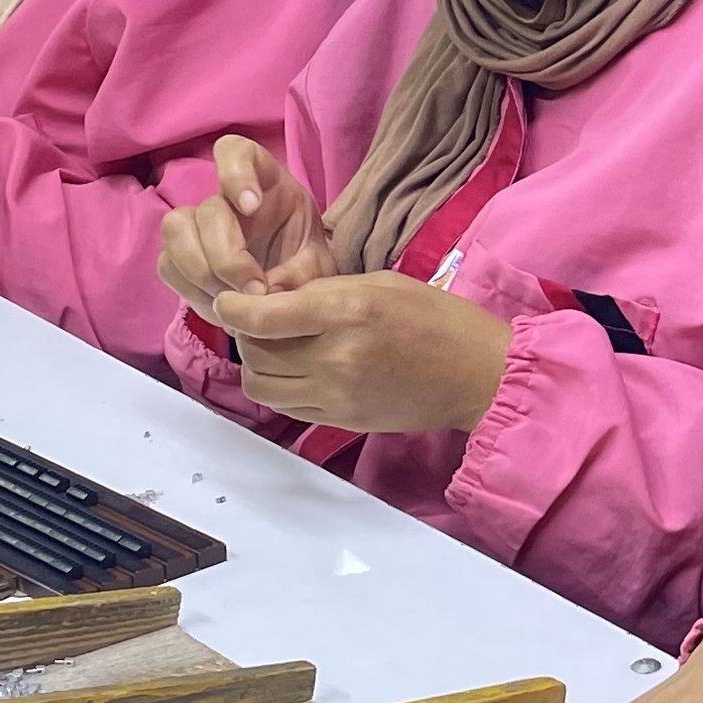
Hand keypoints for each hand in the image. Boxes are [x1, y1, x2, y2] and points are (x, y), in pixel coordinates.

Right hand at [157, 136, 330, 311]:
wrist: (287, 291)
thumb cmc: (305, 264)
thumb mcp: (318, 266)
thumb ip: (303, 273)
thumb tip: (270, 290)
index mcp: (266, 183)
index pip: (237, 152)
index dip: (236, 172)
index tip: (252, 206)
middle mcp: (226, 199)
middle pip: (208, 210)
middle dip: (227, 256)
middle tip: (255, 290)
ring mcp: (198, 226)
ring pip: (175, 230)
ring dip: (201, 270)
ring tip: (233, 300)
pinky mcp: (180, 256)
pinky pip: (167, 264)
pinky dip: (190, 288)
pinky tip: (219, 304)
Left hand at [212, 272, 510, 433]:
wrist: (476, 373)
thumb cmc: (435, 318)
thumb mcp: (379, 283)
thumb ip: (321, 291)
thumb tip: (272, 298)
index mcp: (347, 313)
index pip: (263, 317)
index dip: (232, 309)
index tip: (226, 302)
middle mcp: (336, 358)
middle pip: (255, 353)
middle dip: (246, 334)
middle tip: (259, 320)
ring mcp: (338, 395)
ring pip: (262, 387)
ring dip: (258, 365)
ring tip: (277, 348)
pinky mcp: (342, 420)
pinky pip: (287, 407)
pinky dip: (281, 388)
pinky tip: (299, 370)